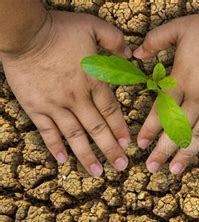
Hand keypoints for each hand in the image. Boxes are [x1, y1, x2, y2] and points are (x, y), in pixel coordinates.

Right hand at [1, 11, 131, 176]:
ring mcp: (55, 105)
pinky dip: (55, 146)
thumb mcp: (93, 27)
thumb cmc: (59, 29)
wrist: (24, 33)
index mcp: (92, 81)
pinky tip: (63, 160)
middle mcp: (76, 98)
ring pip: (74, 135)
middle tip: (121, 166)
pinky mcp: (35, 107)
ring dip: (87, 155)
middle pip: (97, 128)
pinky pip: (47, 131)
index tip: (128, 145)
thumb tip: (130, 55)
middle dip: (110, 149)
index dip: (120, 129)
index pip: (111, 111)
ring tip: (97, 173)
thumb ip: (114, 41)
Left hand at [134, 13, 198, 174]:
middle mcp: (197, 97)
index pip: (160, 111)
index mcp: (181, 81)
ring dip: (186, 154)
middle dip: (162, 150)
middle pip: (176, 129)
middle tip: (151, 168)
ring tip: (175, 170)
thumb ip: (155, 41)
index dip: (149, 129)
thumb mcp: (179, 28)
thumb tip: (136, 54)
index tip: (140, 145)